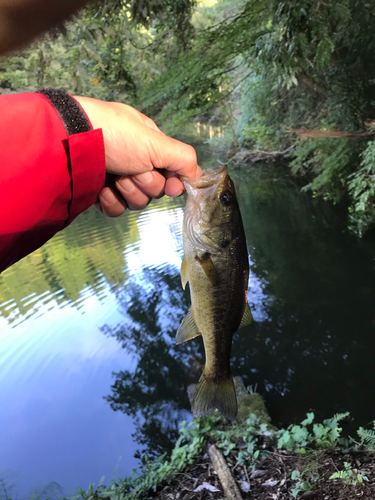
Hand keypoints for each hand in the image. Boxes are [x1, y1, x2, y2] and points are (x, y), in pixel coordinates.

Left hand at [74, 96, 201, 216]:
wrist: (69, 143)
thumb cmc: (114, 135)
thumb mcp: (156, 142)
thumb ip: (184, 159)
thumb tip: (199, 177)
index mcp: (149, 145)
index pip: (172, 172)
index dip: (173, 182)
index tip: (172, 186)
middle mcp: (134, 161)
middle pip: (156, 190)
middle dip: (146, 183)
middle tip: (132, 170)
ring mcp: (116, 178)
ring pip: (137, 202)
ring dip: (129, 191)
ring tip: (115, 177)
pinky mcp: (98, 193)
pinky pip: (116, 209)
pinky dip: (111, 202)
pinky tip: (103, 190)